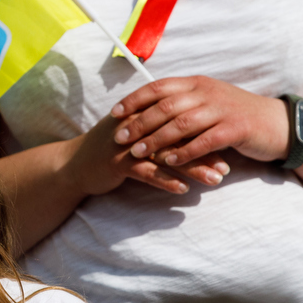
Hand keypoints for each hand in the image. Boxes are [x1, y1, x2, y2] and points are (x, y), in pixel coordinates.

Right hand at [64, 108, 230, 197]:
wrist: (74, 165)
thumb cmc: (110, 150)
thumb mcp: (135, 133)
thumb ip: (160, 128)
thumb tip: (194, 132)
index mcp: (144, 113)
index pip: (181, 119)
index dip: (205, 133)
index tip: (227, 147)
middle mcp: (137, 125)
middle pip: (179, 135)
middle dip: (205, 151)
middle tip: (227, 167)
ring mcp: (126, 144)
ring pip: (167, 155)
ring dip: (193, 168)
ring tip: (214, 180)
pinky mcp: (117, 163)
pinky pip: (147, 173)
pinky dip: (166, 181)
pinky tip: (183, 190)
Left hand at [110, 76, 289, 168]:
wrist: (278, 124)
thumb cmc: (237, 115)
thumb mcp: (208, 101)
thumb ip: (183, 103)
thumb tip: (148, 109)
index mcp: (197, 83)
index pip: (159, 87)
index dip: (134, 99)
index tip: (114, 112)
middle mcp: (207, 92)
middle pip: (165, 106)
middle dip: (139, 122)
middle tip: (119, 137)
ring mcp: (222, 109)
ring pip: (181, 123)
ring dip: (156, 138)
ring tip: (137, 152)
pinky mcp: (235, 129)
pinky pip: (204, 141)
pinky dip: (185, 152)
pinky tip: (169, 161)